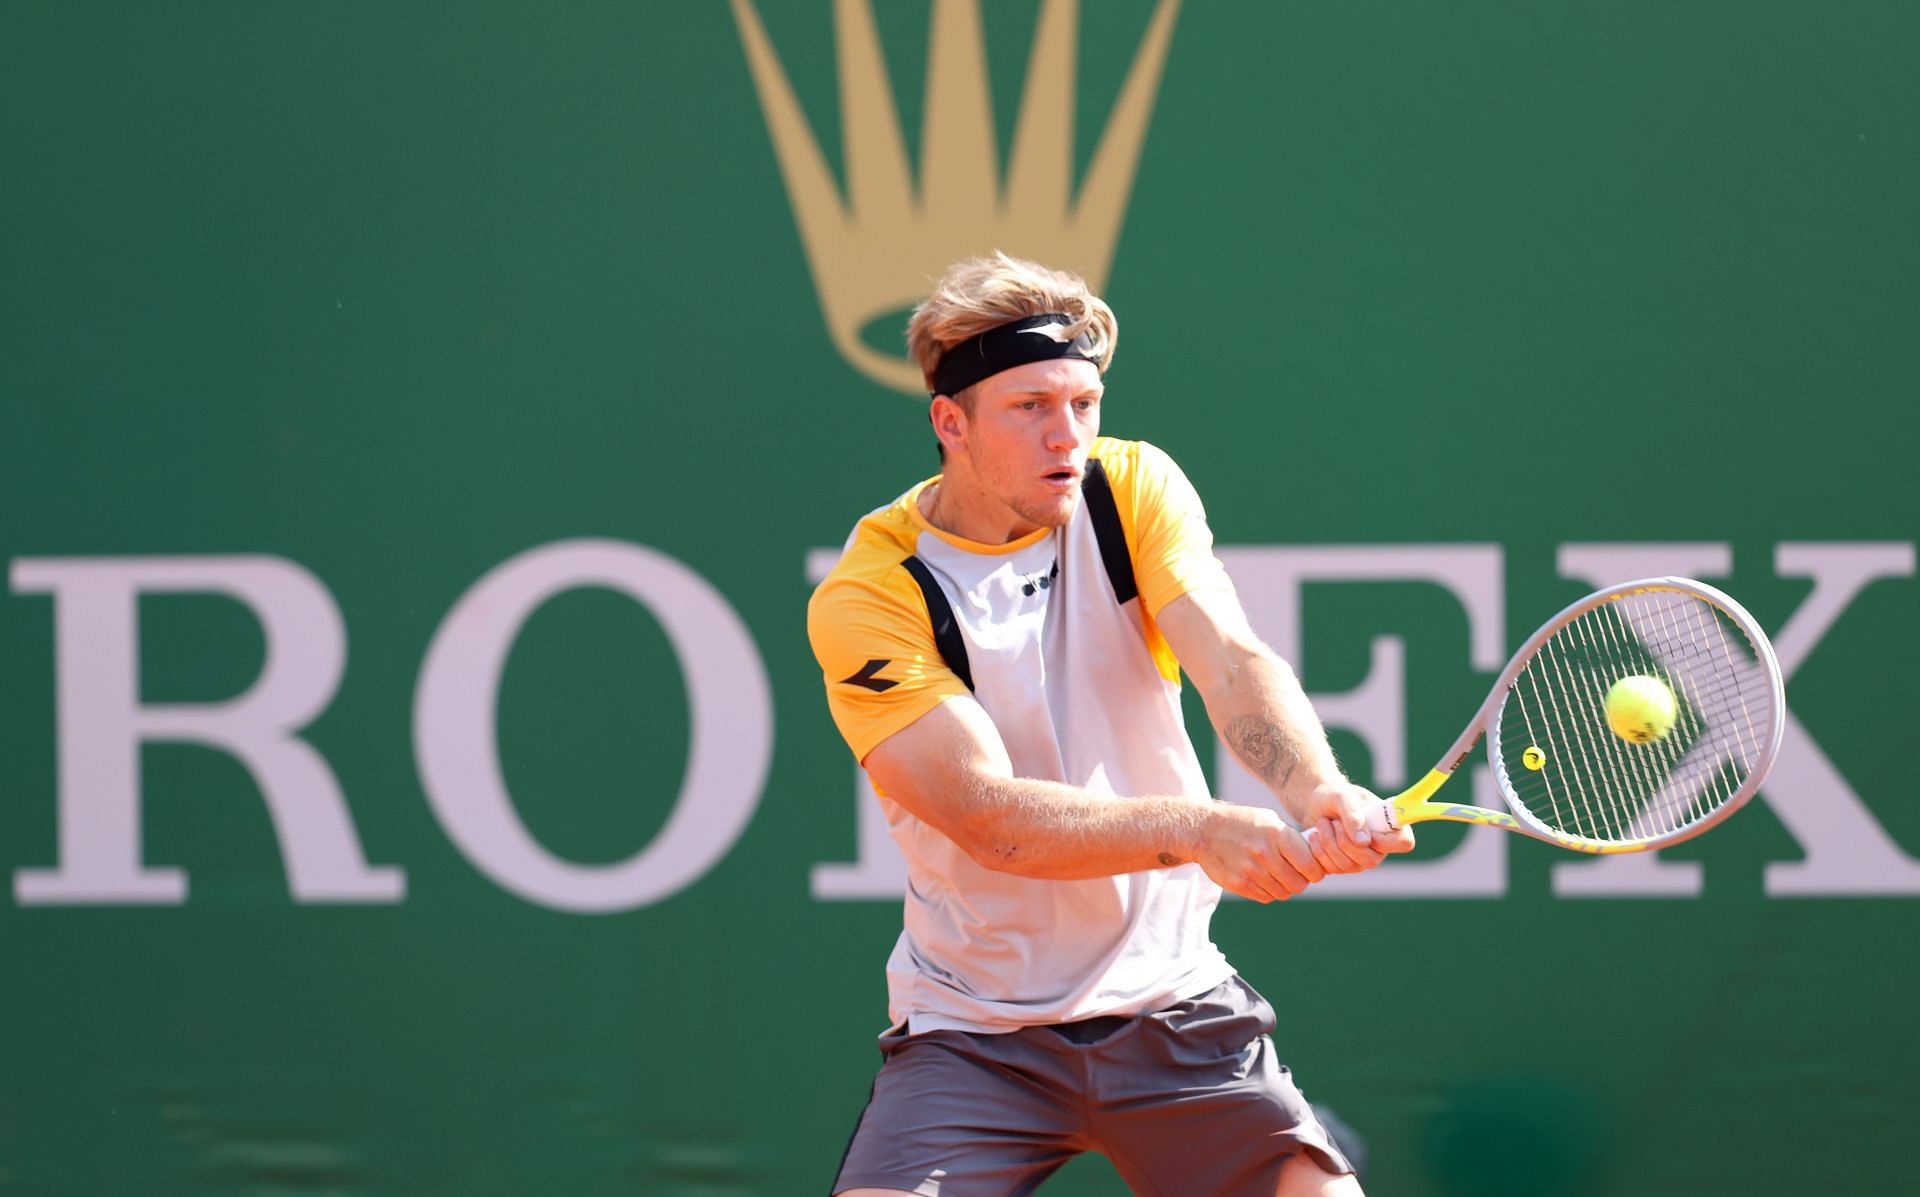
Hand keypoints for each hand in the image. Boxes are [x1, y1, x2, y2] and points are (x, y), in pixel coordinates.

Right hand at [1193, 804, 1326, 902]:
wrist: (1203, 831)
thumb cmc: (1242, 823)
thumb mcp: (1268, 819)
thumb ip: (1291, 837)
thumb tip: (1315, 855)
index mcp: (1277, 835)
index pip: (1310, 865)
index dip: (1316, 870)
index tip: (1312, 869)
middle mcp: (1265, 854)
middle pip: (1299, 884)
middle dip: (1301, 881)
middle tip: (1295, 874)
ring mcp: (1251, 871)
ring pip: (1283, 893)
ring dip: (1284, 887)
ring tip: (1277, 875)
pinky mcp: (1239, 884)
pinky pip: (1266, 897)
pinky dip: (1268, 891)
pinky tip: (1262, 878)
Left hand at [1297, 781, 1415, 873]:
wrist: (1313, 804)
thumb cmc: (1333, 796)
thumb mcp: (1342, 795)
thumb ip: (1354, 814)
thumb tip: (1364, 842)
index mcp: (1389, 825)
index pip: (1404, 842)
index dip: (1386, 842)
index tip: (1366, 831)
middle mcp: (1379, 846)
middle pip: (1372, 860)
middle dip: (1345, 841)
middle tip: (1333, 822)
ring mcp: (1361, 859)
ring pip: (1349, 866)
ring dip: (1329, 843)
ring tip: (1322, 823)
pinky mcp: (1342, 866)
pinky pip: (1333, 868)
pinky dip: (1319, 851)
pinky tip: (1315, 835)